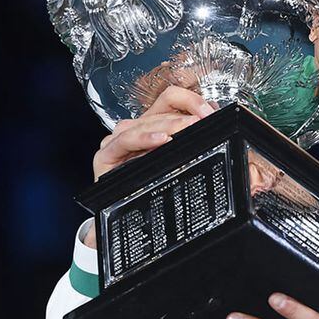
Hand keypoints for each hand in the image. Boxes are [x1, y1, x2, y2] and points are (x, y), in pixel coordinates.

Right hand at [83, 85, 215, 246]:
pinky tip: (161, 140)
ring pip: (145, 123)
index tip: (210, 113)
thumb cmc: (150, 186)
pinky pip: (124, 141)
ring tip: (187, 128)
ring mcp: (118, 140)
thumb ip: (191, 137)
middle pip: (161, 109)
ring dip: (169, 125)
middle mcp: (135, 128)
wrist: (123, 220)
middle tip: (204, 122)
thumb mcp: (176, 159)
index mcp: (152, 124)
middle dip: (185, 115)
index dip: (191, 100)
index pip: (171, 98)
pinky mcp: (105, 155)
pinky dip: (144, 139)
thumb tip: (213, 116)